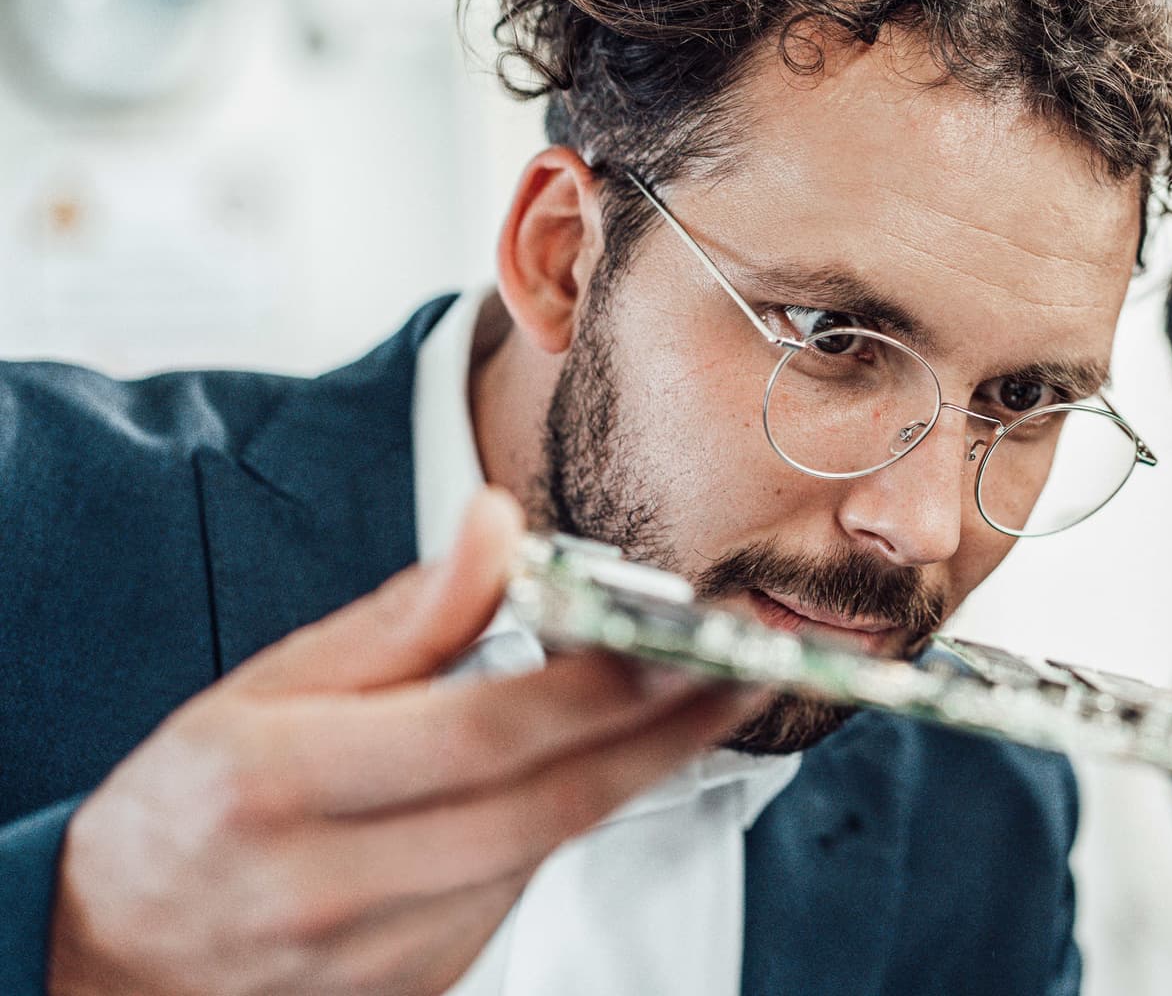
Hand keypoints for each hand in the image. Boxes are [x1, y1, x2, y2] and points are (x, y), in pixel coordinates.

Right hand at [47, 489, 770, 995]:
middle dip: (664, 737)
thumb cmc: (199, 801)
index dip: (603, 685)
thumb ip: (402, 618)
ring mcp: (380, 953)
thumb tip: (501, 524)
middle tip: (746, 674)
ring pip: (543, 853)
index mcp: (281, 782)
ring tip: (695, 701)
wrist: (123, 955)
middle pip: (544, 805)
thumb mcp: (269, 687)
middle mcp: (332, 882)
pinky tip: (593, 768)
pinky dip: (566, 822)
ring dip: (628, 775)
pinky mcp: (419, 986)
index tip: (692, 641)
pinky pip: (519, 893)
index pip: (482, 731)